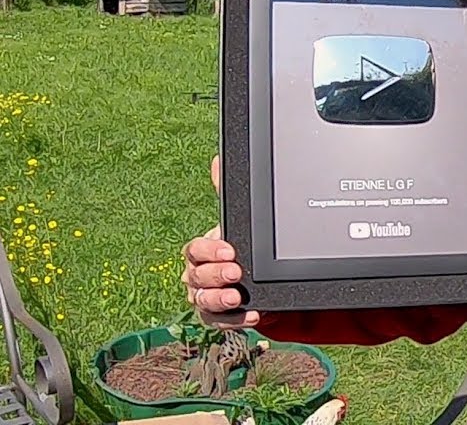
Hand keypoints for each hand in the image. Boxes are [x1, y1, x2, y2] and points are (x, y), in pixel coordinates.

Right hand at [180, 155, 260, 329]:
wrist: (255, 279)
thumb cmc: (238, 248)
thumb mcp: (235, 223)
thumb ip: (225, 195)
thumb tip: (217, 161)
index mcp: (200, 252)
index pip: (194, 250)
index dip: (209, 250)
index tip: (230, 250)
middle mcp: (197, 276)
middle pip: (196, 276)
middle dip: (216, 274)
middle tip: (237, 272)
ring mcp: (205, 298)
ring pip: (203, 300)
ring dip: (220, 299)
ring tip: (238, 296)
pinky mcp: (217, 317)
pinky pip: (220, 321)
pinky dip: (235, 319)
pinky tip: (252, 313)